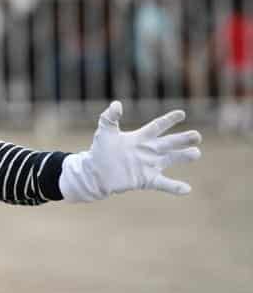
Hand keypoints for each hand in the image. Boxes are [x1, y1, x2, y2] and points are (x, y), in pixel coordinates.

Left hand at [59, 101, 201, 201]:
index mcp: (140, 138)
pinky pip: (163, 184)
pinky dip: (174, 187)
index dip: (169, 120)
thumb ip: (109, 117)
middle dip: (183, 139)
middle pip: (169, 142)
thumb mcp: (104, 131)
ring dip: (183, 157)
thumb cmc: (100, 150)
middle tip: (197, 136)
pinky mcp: (146, 180)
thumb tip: (117, 104)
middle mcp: (148, 151)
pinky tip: (187, 189)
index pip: (158, 126)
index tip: (182, 113)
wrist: (95, 173)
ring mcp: (149, 165)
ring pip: (170, 159)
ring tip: (196, 153)